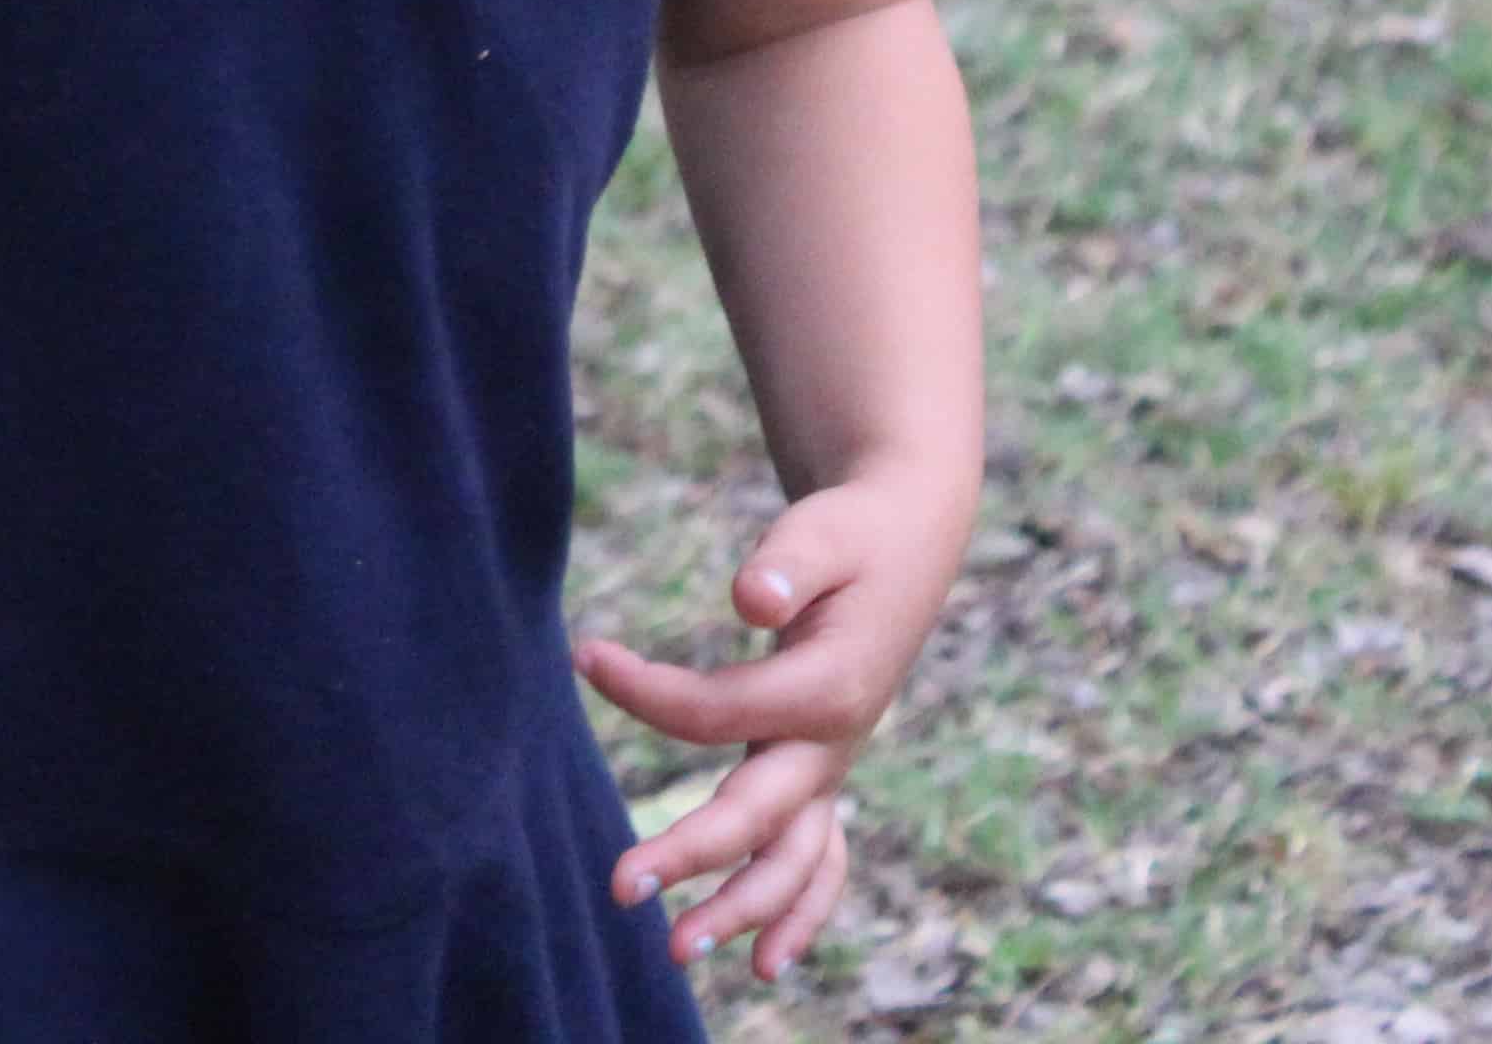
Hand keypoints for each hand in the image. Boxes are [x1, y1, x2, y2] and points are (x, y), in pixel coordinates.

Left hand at [574, 468, 968, 983]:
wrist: (905, 541)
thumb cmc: (852, 534)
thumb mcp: (824, 529)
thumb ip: (790, 561)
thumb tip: (750, 599)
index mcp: (830, 689)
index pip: (720, 711)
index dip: (648, 692)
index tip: (585, 654)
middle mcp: (834, 744)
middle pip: (758, 816)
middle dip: (692, 855)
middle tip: (620, 888)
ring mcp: (832, 767)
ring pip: (795, 860)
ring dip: (743, 910)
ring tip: (682, 951)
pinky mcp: (824, 772)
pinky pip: (818, 858)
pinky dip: (798, 910)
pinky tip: (764, 961)